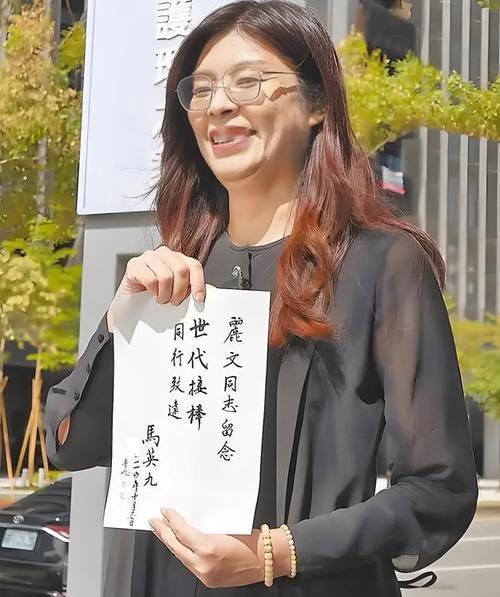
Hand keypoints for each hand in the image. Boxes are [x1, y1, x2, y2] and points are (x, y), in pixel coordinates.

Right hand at [107, 246, 204, 330]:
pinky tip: (150, 294)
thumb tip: (209, 293)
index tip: (198, 300)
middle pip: (181, 270)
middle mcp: (164, 254)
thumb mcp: (177, 293)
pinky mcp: (134, 264)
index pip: (194, 266)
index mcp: (178, 259)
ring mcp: (148, 257)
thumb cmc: (155, 298)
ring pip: (166, 276)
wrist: (130, 306)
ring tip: (161, 299)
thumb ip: (191, 289)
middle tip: (174, 302)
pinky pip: (150, 278)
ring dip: (164, 294)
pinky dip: (152, 291)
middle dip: (179, 291)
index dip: (198, 283)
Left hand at [149, 509, 290, 588]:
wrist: (266, 559)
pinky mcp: (208, 581)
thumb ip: (204, 527)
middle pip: (176, 547)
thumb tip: (187, 522)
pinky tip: (180, 545)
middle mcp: (203, 564)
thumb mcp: (226, 526)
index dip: (172, 521)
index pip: (182, 532)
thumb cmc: (251, 539)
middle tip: (154, 521)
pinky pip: (190, 564)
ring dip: (172, 543)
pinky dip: (183, 553)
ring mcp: (205, 575)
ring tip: (163, 532)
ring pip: (181, 557)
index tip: (165, 511)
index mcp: (208, 547)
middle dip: (163, 533)